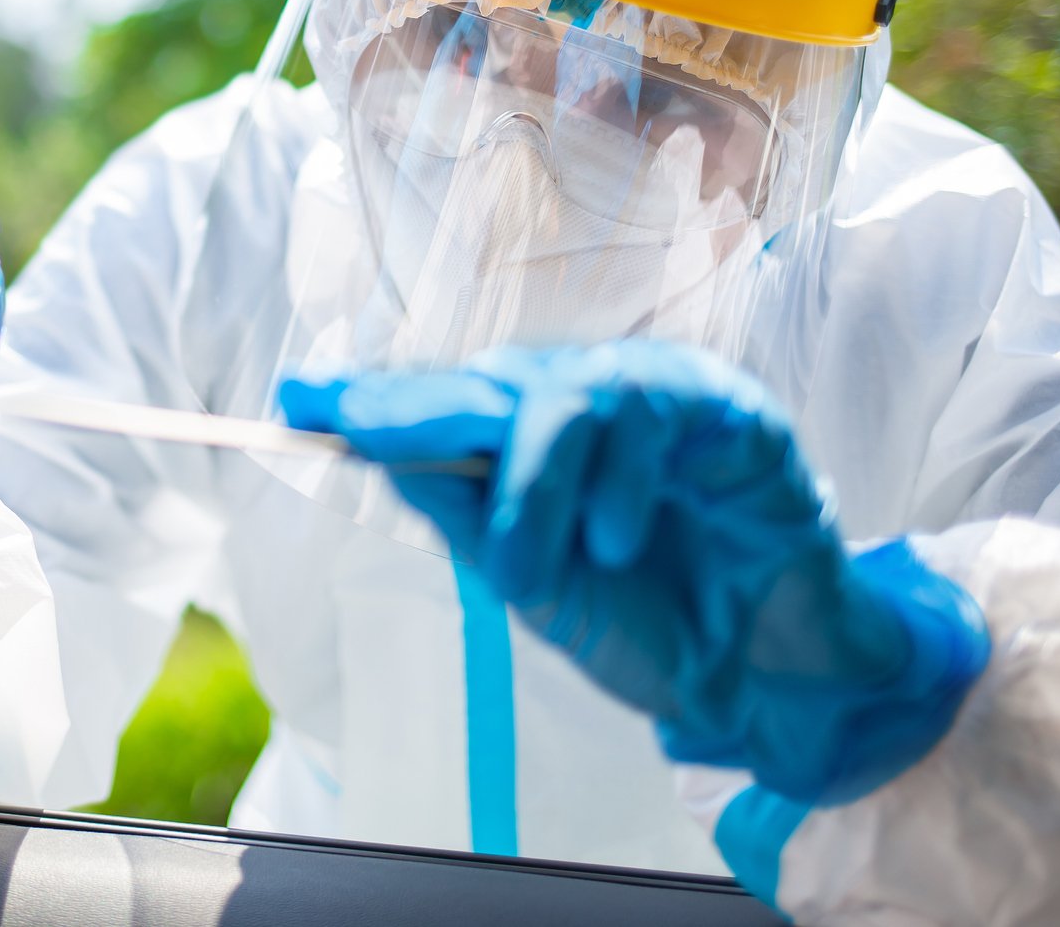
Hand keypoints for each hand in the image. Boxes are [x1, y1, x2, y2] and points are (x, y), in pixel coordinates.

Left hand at [282, 342, 988, 803]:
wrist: (764, 680)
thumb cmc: (649, 620)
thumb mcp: (530, 576)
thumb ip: (461, 507)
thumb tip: (371, 447)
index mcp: (541, 438)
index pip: (447, 403)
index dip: (374, 398)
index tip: (295, 400)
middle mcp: (597, 404)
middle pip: (492, 381)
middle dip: (415, 410)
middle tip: (355, 430)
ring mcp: (666, 401)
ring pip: (569, 395)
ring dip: (533, 485)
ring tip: (532, 571)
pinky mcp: (736, 417)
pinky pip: (663, 412)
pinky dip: (620, 481)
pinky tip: (613, 541)